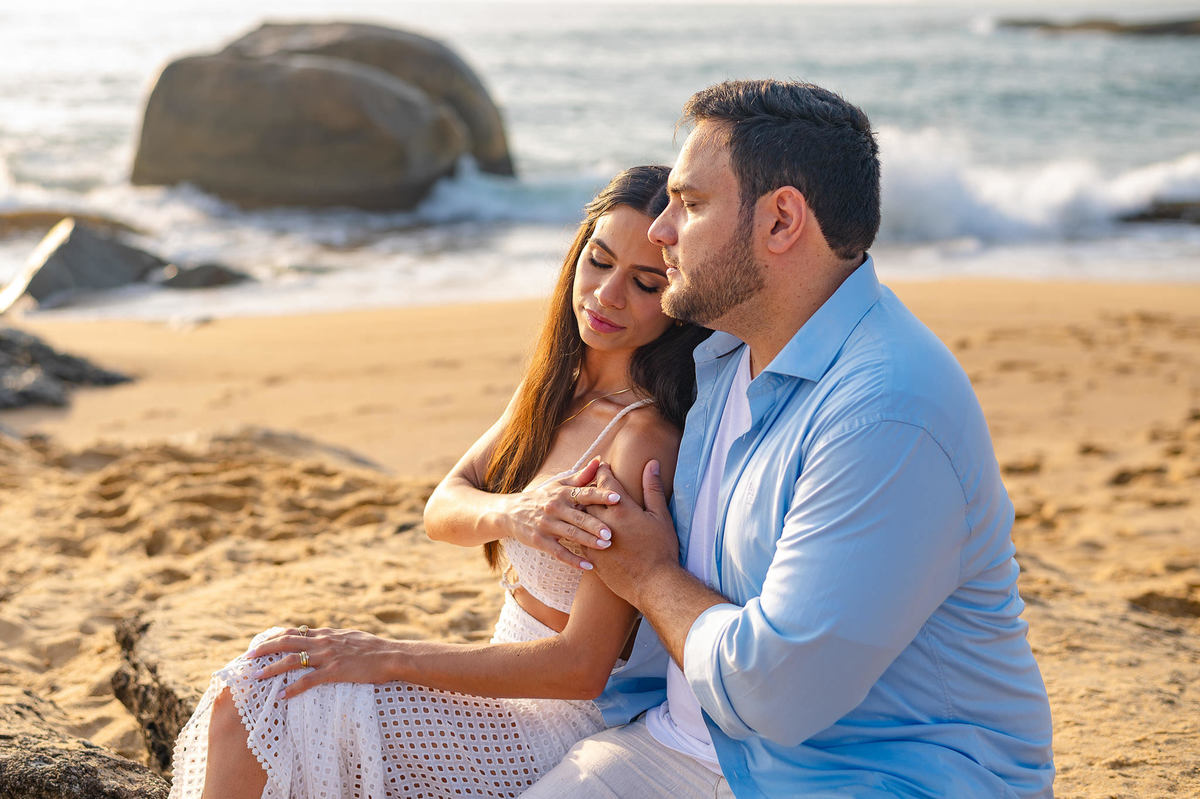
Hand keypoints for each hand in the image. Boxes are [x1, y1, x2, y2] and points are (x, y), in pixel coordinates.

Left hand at [247, 626, 402, 698]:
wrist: (391, 656)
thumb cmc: (374, 649)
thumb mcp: (350, 637)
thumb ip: (334, 638)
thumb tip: (322, 638)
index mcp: (327, 634)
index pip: (294, 632)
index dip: (274, 637)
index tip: (259, 644)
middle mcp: (324, 642)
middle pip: (287, 642)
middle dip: (265, 649)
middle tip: (248, 657)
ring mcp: (329, 656)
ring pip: (293, 660)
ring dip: (272, 668)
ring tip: (257, 676)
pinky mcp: (336, 671)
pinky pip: (309, 680)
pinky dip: (293, 688)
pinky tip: (282, 696)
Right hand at [503, 457, 622, 569]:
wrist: (510, 512)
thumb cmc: (541, 497)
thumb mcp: (558, 484)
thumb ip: (581, 476)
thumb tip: (601, 461)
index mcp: (562, 493)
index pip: (584, 494)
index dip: (600, 495)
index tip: (617, 498)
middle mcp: (554, 508)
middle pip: (578, 517)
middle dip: (595, 525)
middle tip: (611, 532)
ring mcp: (546, 525)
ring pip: (570, 534)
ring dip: (588, 541)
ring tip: (605, 546)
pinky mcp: (540, 541)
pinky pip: (559, 552)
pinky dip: (573, 560)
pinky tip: (588, 566)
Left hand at [587, 460, 680, 604]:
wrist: (652, 585)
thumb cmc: (661, 549)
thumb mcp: (661, 516)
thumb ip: (652, 488)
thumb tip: (651, 463)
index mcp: (621, 509)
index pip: (605, 482)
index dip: (603, 472)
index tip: (603, 466)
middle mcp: (603, 522)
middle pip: (587, 498)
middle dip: (589, 490)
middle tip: (593, 485)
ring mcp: (594, 541)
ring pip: (581, 518)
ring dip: (583, 510)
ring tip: (588, 506)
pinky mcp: (591, 557)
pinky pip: (580, 538)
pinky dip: (582, 530)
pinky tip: (586, 530)